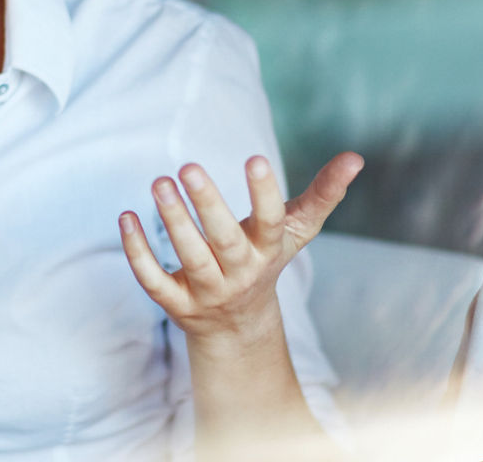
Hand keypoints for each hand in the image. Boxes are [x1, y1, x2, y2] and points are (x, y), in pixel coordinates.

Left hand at [119, 151, 363, 345]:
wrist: (239, 326)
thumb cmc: (267, 258)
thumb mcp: (297, 229)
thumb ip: (324, 193)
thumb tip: (356, 157)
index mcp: (269, 250)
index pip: (272, 221)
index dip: (265, 193)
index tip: (255, 158)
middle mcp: (240, 272)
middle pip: (224, 240)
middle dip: (207, 205)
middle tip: (187, 166)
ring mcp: (207, 291)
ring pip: (189, 258)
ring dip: (172, 222)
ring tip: (158, 182)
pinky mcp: (177, 303)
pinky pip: (153, 281)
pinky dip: (137, 252)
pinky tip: (127, 217)